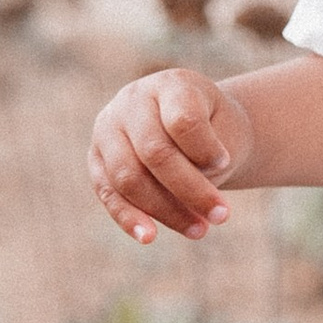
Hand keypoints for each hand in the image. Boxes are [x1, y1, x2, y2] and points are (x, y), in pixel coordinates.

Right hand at [88, 68, 252, 243]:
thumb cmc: (216, 129)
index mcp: (169, 85)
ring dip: (166, 211)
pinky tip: (149, 237)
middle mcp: (132, 101)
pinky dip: (128, 218)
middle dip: (191, 190)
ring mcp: (108, 129)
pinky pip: (108, 193)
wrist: (196, 127)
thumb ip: (207, 153)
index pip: (182, 120)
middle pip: (155, 153)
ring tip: (201, 230)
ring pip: (129, 178)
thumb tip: (190, 190)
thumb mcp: (225, 129)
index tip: (226, 164)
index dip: (204, 148)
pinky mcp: (96, 160)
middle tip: (223, 216)